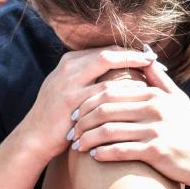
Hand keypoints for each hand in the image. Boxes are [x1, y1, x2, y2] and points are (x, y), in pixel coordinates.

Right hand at [18, 46, 155, 164]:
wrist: (34, 139)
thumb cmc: (56, 118)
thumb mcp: (66, 90)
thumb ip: (85, 79)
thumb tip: (114, 72)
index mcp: (68, 62)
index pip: (104, 50)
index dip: (128, 52)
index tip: (148, 57)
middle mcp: (68, 67)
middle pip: (108, 51)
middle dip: (134, 54)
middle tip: (156, 59)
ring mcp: (69, 81)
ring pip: (107, 63)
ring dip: (132, 66)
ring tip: (153, 73)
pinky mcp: (71, 99)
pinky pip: (105, 88)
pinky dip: (125, 87)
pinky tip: (140, 92)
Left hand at [71, 59, 189, 186]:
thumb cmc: (189, 128)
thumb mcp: (177, 98)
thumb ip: (158, 79)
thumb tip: (144, 56)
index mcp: (154, 94)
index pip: (111, 91)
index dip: (88, 101)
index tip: (75, 112)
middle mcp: (154, 109)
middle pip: (106, 109)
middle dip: (83, 120)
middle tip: (71, 130)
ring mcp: (155, 130)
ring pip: (109, 131)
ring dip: (88, 138)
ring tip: (77, 146)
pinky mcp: (156, 151)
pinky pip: (121, 150)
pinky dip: (103, 153)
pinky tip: (93, 157)